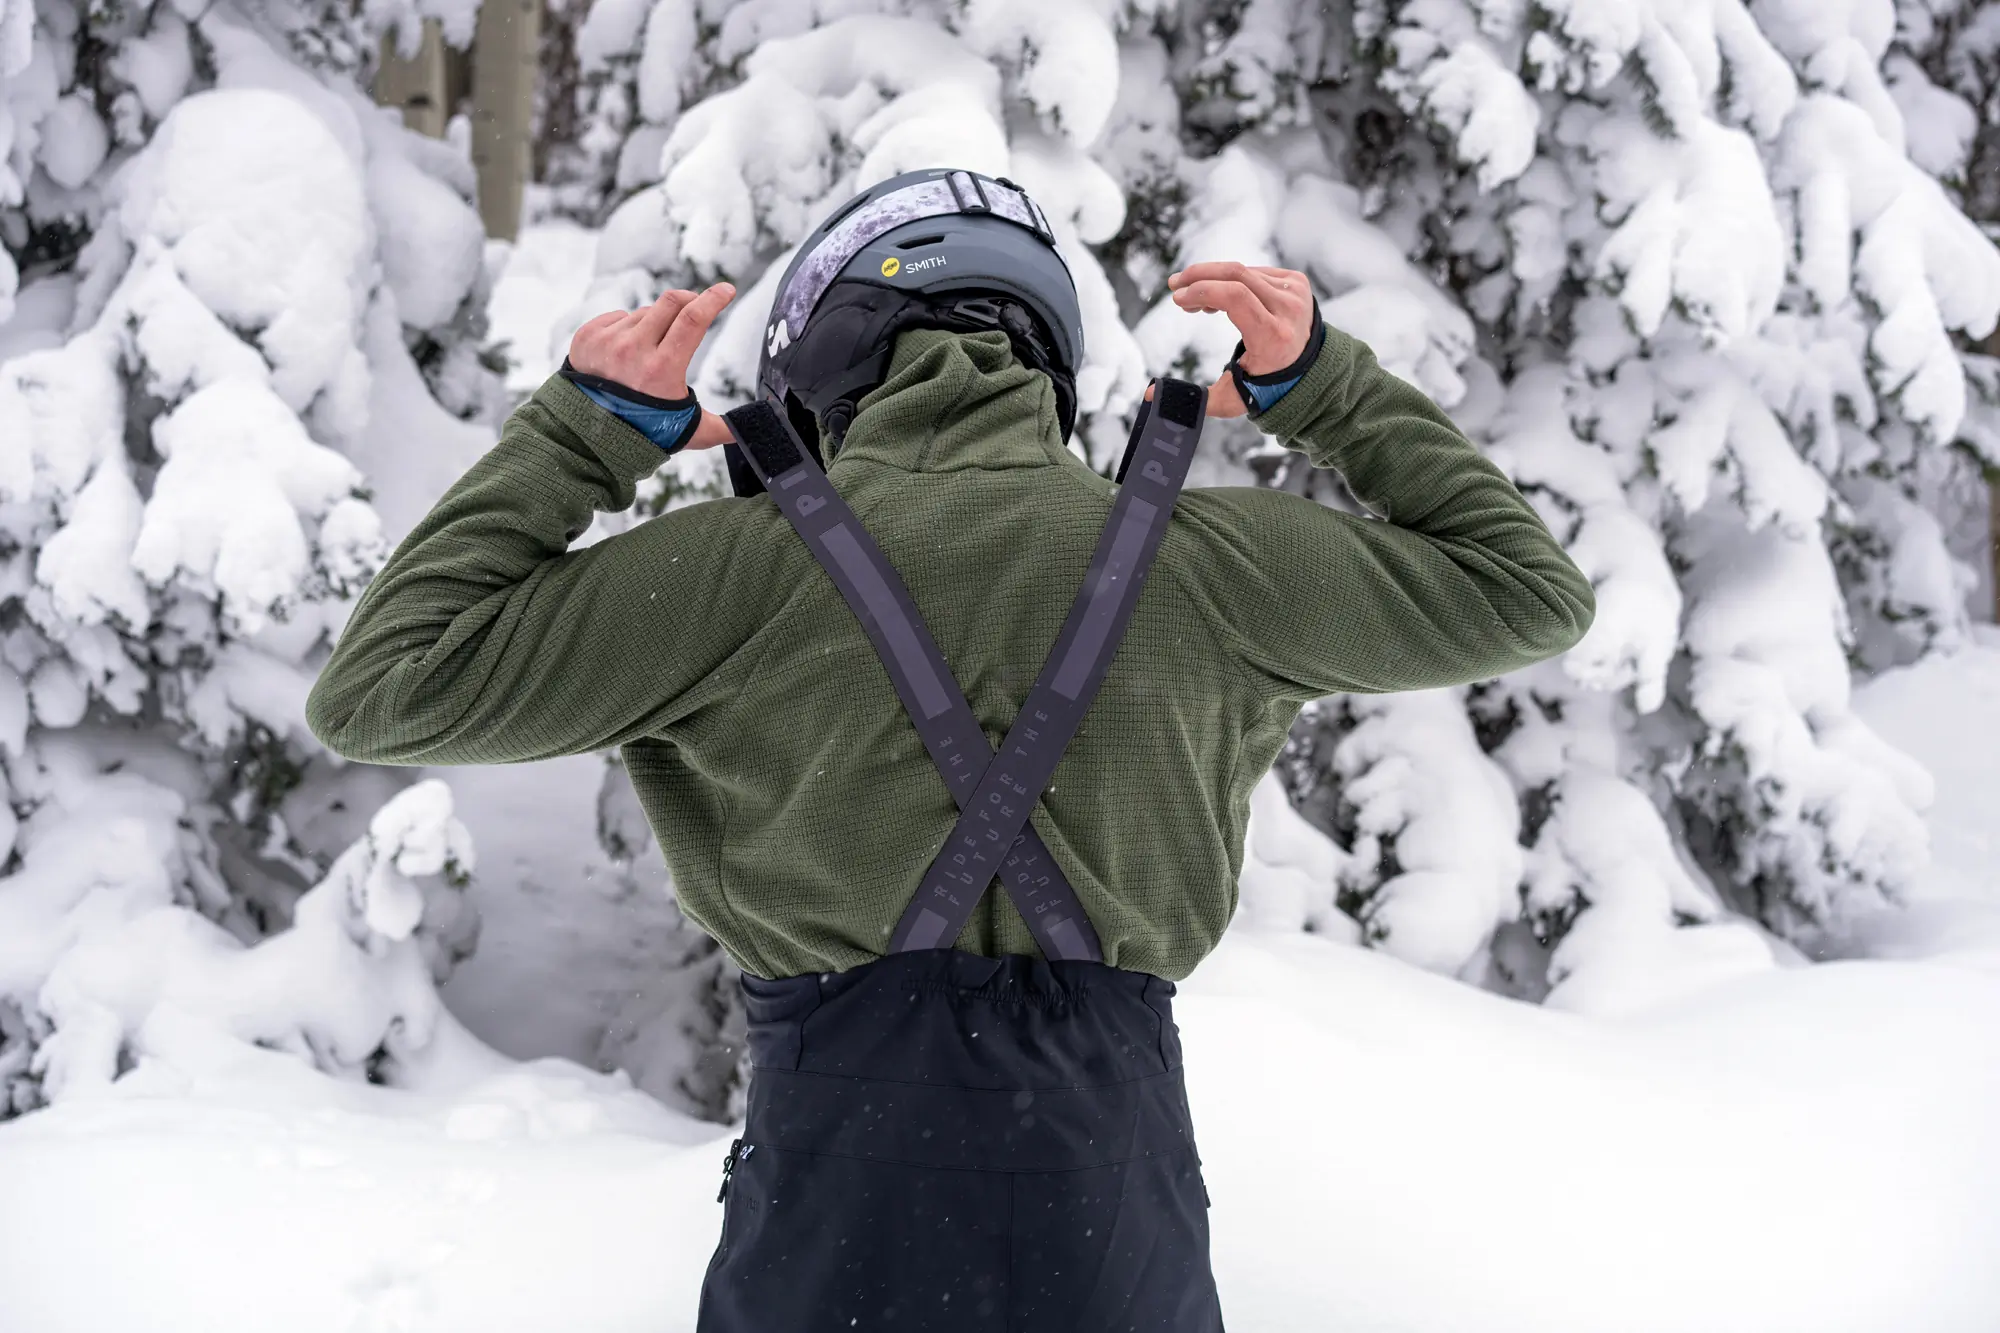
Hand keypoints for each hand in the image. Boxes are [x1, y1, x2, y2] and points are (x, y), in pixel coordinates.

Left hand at [568, 282, 737, 449]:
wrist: (589, 437)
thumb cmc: (644, 433)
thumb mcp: (688, 431)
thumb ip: (721, 428)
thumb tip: (750, 429)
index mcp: (661, 369)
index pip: (693, 319)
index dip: (714, 299)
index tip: (726, 289)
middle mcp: (632, 350)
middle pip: (670, 303)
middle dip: (689, 300)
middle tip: (696, 306)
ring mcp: (607, 341)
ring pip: (644, 313)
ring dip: (656, 323)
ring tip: (652, 351)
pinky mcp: (587, 336)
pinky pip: (618, 317)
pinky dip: (628, 327)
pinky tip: (627, 350)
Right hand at [1160, 262, 1316, 417]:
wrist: (1311, 374)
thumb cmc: (1266, 387)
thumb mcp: (1232, 399)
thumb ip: (1193, 399)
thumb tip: (1150, 394)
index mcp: (1274, 337)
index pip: (1236, 297)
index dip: (1202, 291)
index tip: (1178, 299)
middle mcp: (1288, 310)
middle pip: (1236, 276)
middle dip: (1199, 276)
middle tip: (1175, 286)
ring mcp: (1296, 292)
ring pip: (1243, 272)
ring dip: (1212, 278)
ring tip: (1191, 297)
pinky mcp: (1297, 282)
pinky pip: (1255, 273)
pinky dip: (1231, 280)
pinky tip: (1217, 293)